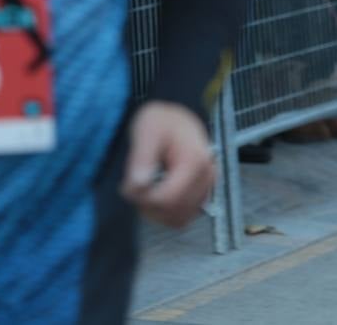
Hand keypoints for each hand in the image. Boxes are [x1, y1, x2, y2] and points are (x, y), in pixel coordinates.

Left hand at [122, 101, 215, 228]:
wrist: (177, 118)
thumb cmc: (161, 121)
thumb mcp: (146, 131)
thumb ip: (141, 158)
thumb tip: (138, 186)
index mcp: (195, 161)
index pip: (167, 199)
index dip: (143, 199)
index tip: (129, 185)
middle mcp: (207, 176)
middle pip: (174, 212)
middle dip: (148, 206)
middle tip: (135, 186)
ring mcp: (207, 185)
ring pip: (180, 219)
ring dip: (157, 212)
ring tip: (146, 190)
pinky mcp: (204, 192)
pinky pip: (184, 216)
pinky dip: (167, 212)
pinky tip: (157, 194)